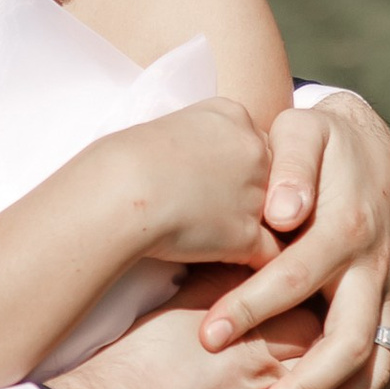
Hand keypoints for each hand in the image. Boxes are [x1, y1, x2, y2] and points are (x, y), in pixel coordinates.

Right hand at [53, 273, 332, 388]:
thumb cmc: (114, 370)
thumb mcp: (165, 313)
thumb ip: (211, 288)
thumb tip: (235, 263)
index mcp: (249, 336)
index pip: (312, 317)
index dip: (312, 320)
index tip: (308, 323)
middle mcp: (267, 382)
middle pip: (327, 367)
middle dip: (326, 368)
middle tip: (318, 369)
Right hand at [101, 98, 279, 264]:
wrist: (117, 190)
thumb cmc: (120, 160)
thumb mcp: (164, 129)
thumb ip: (193, 141)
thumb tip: (191, 168)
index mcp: (231, 115)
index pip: (252, 143)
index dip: (233, 168)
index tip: (207, 183)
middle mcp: (253, 149)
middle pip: (271, 175)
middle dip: (250, 196)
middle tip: (211, 213)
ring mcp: (255, 192)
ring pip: (272, 217)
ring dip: (251, 231)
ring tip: (214, 242)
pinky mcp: (246, 234)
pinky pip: (269, 254)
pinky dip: (257, 266)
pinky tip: (238, 273)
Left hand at [197, 93, 389, 388]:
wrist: (371, 145)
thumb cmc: (319, 140)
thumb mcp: (304, 132)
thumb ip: (291, 165)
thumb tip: (282, 212)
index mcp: (350, 225)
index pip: (300, 275)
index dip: (254, 307)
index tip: (208, 338)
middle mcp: (377, 268)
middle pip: (350, 341)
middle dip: (305, 386)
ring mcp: (389, 295)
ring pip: (377, 369)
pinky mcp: (388, 313)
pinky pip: (383, 373)